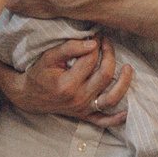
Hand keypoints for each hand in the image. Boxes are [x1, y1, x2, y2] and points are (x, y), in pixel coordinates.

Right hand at [0, 37, 129, 124]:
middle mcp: (78, 98)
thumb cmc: (39, 74)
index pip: (90, 59)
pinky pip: (104, 121)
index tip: (96, 35)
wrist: (28, 97)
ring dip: (123, 83)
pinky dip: (116, 119)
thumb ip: (69, 48)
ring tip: (128, 68)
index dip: (96, 43)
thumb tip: (92, 43)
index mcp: (67, 84)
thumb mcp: (48, 57)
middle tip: (107, 42)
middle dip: (109, 54)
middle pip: (105, 75)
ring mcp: (83, 109)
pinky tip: (126, 111)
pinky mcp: (84, 116)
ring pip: (111, 98)